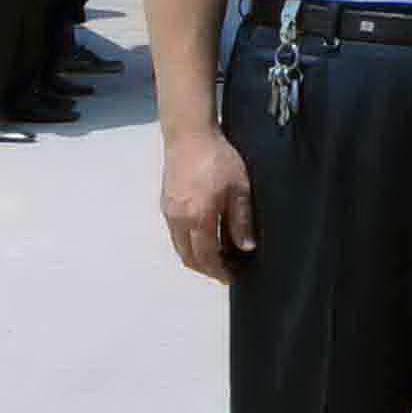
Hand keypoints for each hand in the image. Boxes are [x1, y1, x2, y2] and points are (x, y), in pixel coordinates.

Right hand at [161, 127, 255, 282]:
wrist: (189, 134)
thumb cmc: (219, 158)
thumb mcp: (239, 188)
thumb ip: (241, 220)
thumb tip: (246, 247)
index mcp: (199, 218)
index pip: (207, 256)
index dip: (218, 271)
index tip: (230, 277)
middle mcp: (180, 220)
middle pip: (189, 257)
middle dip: (205, 269)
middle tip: (222, 271)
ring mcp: (169, 212)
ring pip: (179, 246)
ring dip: (195, 257)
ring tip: (214, 256)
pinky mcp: (165, 203)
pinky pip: (175, 233)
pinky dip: (187, 243)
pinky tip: (202, 236)